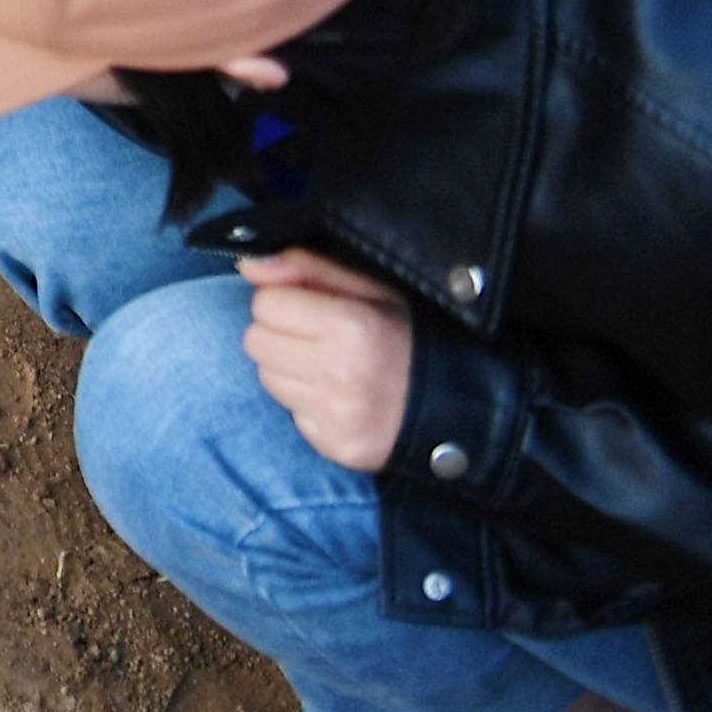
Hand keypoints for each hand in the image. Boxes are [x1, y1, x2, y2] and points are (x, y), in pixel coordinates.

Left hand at [238, 248, 414, 472]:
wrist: (463, 408)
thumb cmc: (411, 339)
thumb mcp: (373, 291)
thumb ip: (308, 270)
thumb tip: (248, 264)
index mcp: (351, 327)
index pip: (266, 304)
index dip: (285, 301)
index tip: (311, 308)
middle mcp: (340, 374)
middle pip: (256, 341)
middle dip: (280, 334)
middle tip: (319, 339)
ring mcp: (337, 416)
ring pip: (266, 378)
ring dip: (288, 369)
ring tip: (332, 368)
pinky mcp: (335, 447)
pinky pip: (291, 414)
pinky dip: (307, 404)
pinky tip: (341, 397)